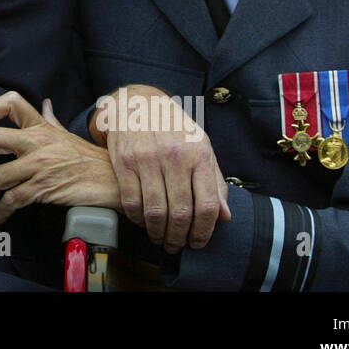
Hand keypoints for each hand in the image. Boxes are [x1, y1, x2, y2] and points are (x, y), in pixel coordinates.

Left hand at [0, 91, 119, 224]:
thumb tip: (45, 104)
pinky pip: (12, 200)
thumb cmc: (89, 159)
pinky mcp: (43, 188)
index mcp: (41, 126)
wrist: (112, 181)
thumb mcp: (67, 134)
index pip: (9, 102)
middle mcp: (37, 141)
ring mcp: (39, 165)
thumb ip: (51, 119)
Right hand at [91, 84, 229, 251]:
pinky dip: (137, 219)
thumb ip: (214, 182)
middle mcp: (174, 156)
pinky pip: (131, 202)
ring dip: (158, 233)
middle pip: (181, 212)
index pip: (207, 205)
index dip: (204, 231)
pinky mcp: (124, 162)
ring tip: (160, 238)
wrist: (138, 102)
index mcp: (199, 154)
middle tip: (177, 245)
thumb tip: (224, 216)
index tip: (198, 242)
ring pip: (155, 211)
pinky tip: (142, 222)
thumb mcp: (201, 147)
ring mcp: (147, 159)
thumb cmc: (174, 128)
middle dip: (180, 237)